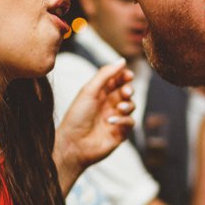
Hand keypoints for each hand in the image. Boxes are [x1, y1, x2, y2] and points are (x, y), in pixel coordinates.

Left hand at [54, 62, 134, 184]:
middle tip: (125, 92)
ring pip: (131, 106)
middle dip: (128, 90)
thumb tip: (122, 60)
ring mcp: (114, 118)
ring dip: (127, 105)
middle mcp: (107, 104)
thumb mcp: (89, 90)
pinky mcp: (120, 132)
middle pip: (126, 91)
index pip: (117, 80)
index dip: (124, 76)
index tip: (128, 75)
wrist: (73, 143)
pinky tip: (112, 122)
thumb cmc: (77, 116)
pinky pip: (131, 122)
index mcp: (99, 93)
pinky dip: (124, 120)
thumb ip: (106, 74)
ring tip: (118, 108)